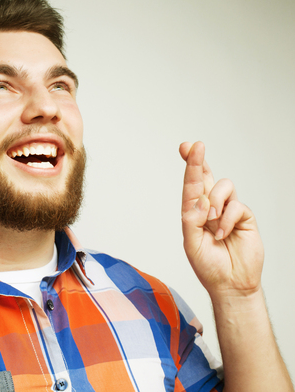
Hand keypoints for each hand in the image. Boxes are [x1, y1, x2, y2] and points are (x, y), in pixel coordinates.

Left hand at [180, 142, 263, 299]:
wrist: (231, 284)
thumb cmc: (208, 265)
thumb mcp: (191, 244)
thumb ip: (192, 220)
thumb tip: (201, 200)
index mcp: (194, 212)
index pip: (191, 185)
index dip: (190, 166)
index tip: (187, 147)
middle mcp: (210, 208)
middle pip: (205, 177)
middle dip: (198, 161)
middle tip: (194, 146)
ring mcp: (227, 211)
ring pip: (223, 187)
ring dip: (215, 203)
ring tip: (212, 223)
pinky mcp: (243, 217)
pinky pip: (237, 205)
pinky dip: (228, 219)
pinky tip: (224, 234)